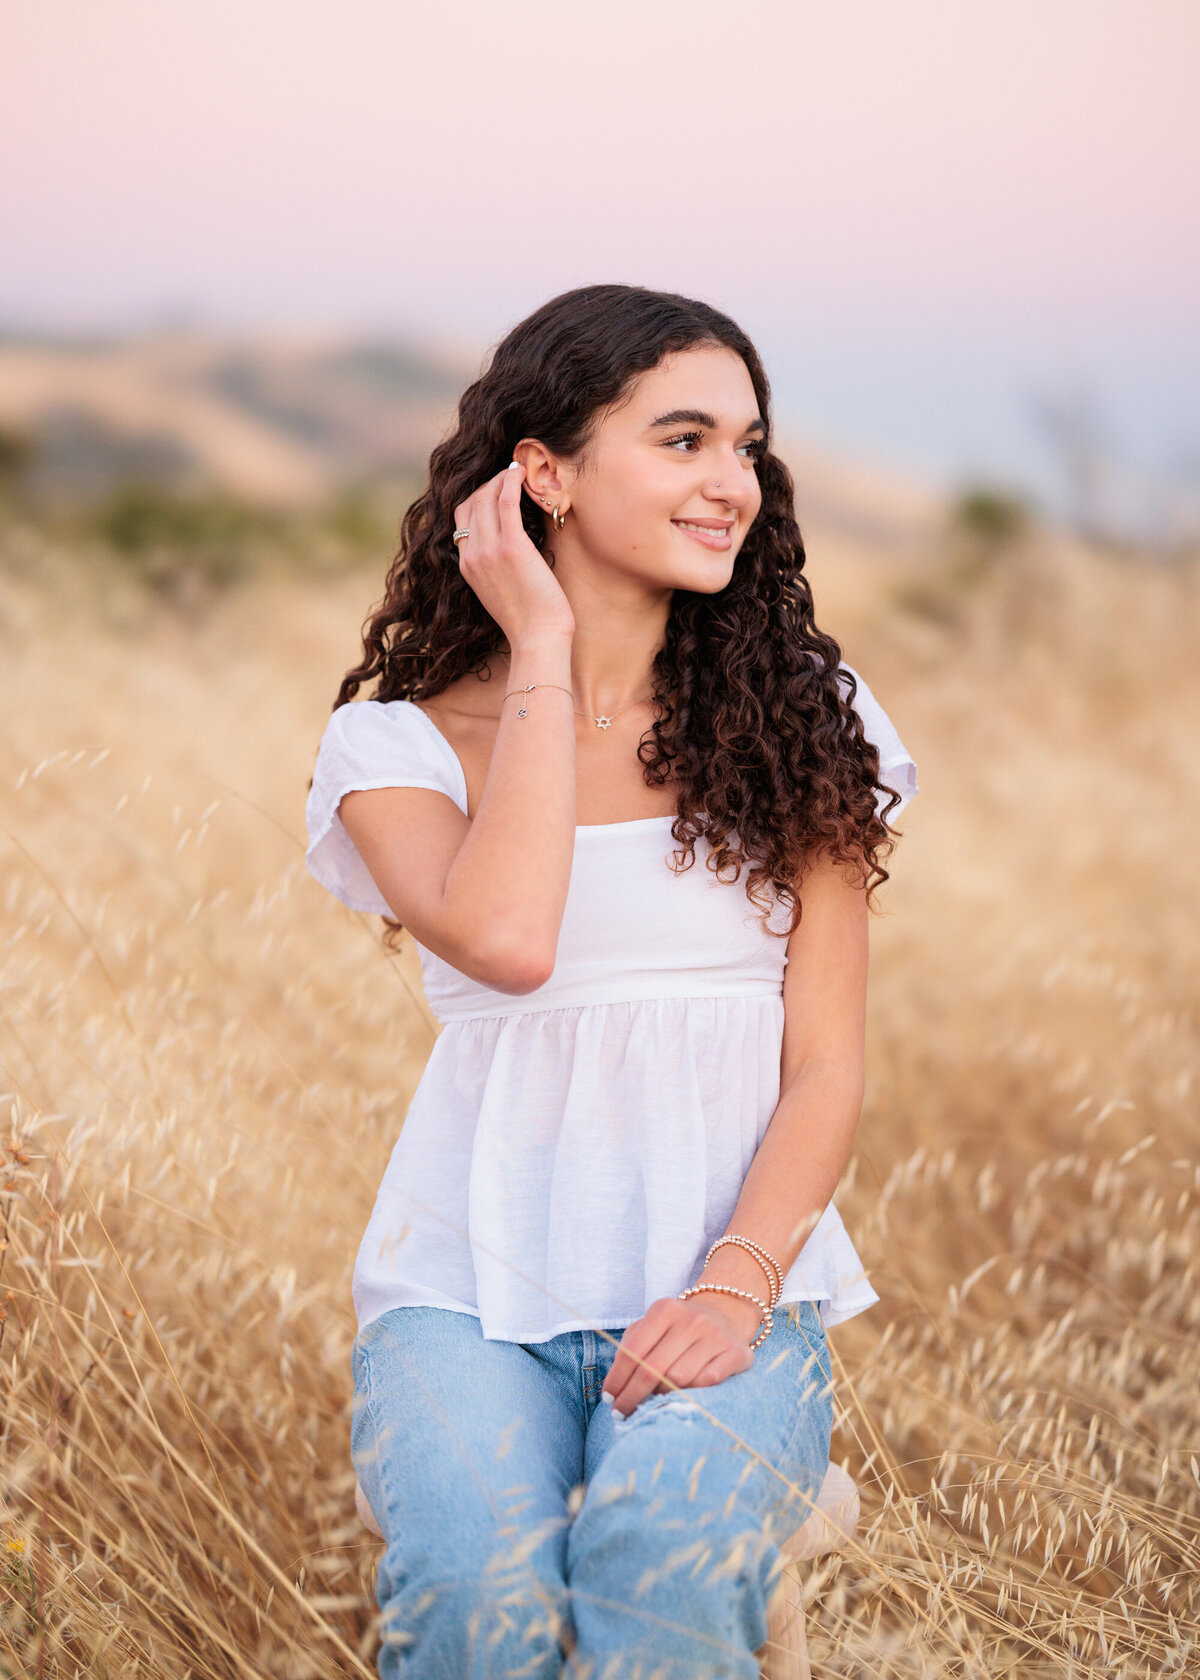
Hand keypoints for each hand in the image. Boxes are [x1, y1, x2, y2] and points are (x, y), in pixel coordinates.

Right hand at [453, 462, 575, 647]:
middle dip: (489, 484)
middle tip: (510, 476)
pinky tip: (522, 471)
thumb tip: (507, 551)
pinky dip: (512, 480)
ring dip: (502, 478)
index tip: (496, 490)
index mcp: (466, 566)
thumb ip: (493, 569)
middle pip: (471, 503)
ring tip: (519, 471)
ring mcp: (489, 550)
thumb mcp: (498, 592)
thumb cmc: (527, 620)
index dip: (478, 498)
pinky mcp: (511, 546)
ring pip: (486, 497)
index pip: (462, 519)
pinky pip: (506, 500)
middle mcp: (472, 555)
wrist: (537, 638)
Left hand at [600, 1295, 757, 1419]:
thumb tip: (614, 1389)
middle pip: (653, 1369)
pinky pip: (707, 1382)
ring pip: (679, 1379)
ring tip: (653, 1402)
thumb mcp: (653, 1325)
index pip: (633, 1350)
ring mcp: (715, 1336)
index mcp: (665, 1310)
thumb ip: (632, 1347)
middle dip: (632, 1396)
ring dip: (661, 1397)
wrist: (726, 1313)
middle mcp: (691, 1320)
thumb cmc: (679, 1327)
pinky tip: (683, 1397)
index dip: (617, 1379)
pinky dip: (692, 1393)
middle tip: (621, 1414)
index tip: (609, 1400)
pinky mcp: (736, 1353)